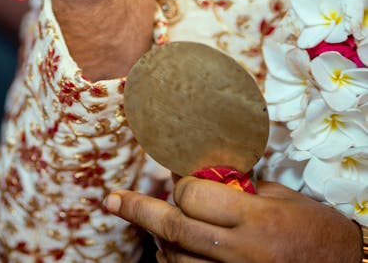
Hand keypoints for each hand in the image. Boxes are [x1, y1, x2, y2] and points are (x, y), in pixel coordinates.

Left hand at [105, 176, 361, 261]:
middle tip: (113, 200)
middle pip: (175, 229)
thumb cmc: (315, 230)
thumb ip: (239, 190)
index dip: (178, 183)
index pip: (194, 196)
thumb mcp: (281, 198)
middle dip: (138, 211)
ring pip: (175, 261)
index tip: (173, 174)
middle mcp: (241, 253)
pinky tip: (168, 252)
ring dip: (158, 241)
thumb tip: (196, 177)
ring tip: (149, 224)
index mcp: (256, 218)